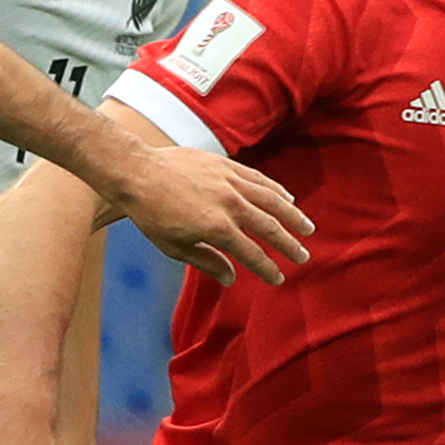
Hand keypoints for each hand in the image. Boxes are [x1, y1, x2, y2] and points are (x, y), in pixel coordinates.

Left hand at [108, 148, 311, 286]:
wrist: (137, 172)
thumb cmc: (151, 214)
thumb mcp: (174, 247)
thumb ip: (207, 262)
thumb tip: (232, 278)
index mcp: (217, 228)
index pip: (252, 254)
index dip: (268, 269)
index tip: (278, 279)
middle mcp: (229, 204)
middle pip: (269, 228)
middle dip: (289, 245)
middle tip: (303, 257)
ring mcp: (229, 182)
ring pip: (271, 200)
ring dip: (292, 216)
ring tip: (307, 228)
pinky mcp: (226, 165)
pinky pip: (258, 179)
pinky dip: (275, 190)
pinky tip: (287, 198)